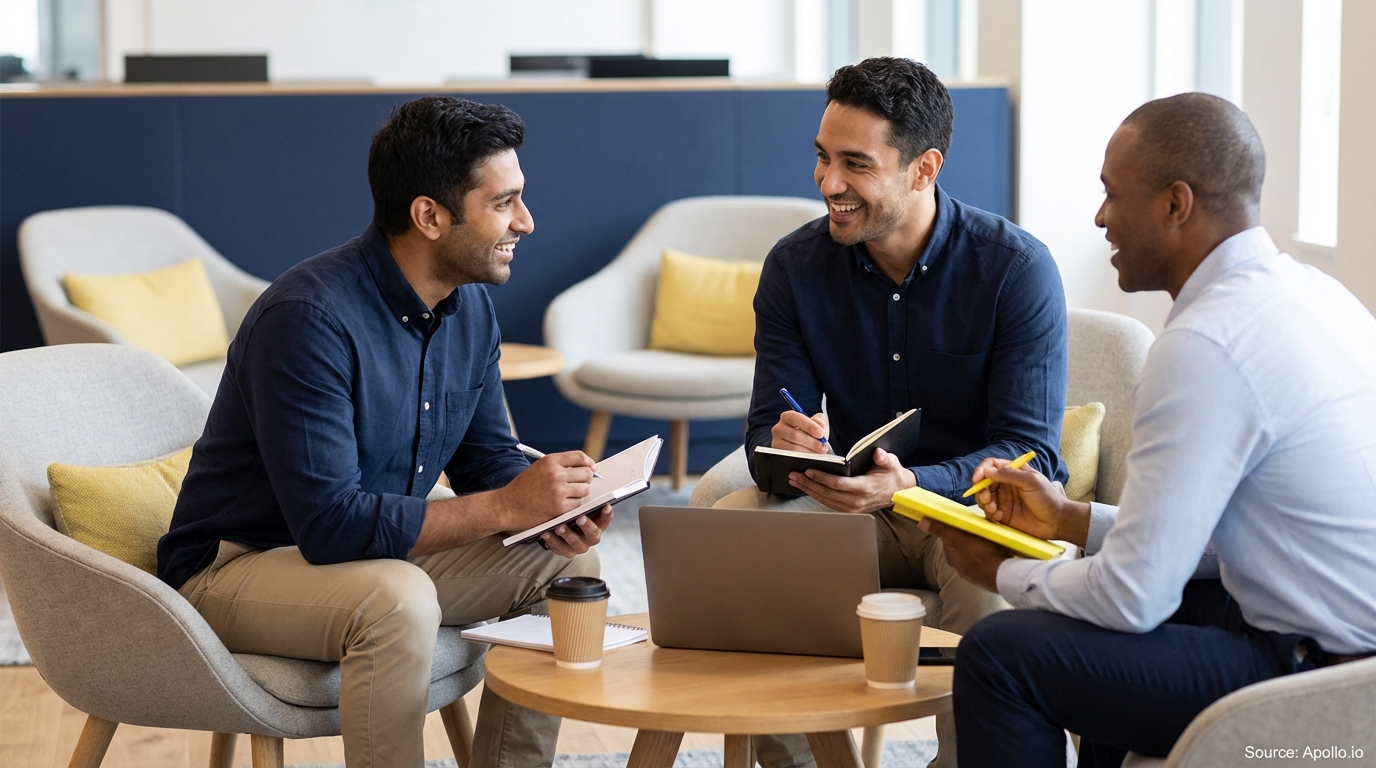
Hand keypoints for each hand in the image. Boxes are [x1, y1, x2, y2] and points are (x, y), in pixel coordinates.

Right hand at [497, 451, 594, 531]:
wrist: (506, 506)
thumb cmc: (523, 488)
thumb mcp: (539, 468)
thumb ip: (559, 466)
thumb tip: (586, 467)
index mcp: (550, 461)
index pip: (580, 457)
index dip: (589, 463)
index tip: (591, 468)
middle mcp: (556, 473)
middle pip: (586, 473)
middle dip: (585, 479)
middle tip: (579, 485)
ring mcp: (558, 490)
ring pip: (585, 489)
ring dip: (580, 493)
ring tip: (569, 495)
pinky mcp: (559, 506)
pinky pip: (578, 503)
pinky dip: (573, 505)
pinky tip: (563, 504)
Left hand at [540, 505, 612, 556]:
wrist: (560, 531)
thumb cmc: (572, 513)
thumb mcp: (581, 507)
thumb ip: (585, 499)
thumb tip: (590, 476)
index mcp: (598, 525)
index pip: (605, 520)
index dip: (607, 514)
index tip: (606, 505)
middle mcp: (591, 537)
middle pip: (593, 534)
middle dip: (587, 526)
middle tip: (580, 517)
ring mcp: (579, 546)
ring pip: (575, 543)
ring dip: (568, 534)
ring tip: (559, 527)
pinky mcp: (566, 551)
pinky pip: (559, 548)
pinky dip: (552, 541)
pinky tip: (546, 533)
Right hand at [771, 410, 829, 453]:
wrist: (805, 445)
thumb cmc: (810, 432)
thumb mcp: (817, 423)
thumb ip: (820, 421)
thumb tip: (820, 425)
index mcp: (787, 417)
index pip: (796, 418)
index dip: (809, 426)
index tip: (821, 433)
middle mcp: (778, 428)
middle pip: (795, 435)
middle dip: (812, 442)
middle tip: (823, 447)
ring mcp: (777, 442)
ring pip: (794, 448)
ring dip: (809, 451)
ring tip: (820, 453)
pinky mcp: (778, 455)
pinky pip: (792, 457)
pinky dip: (804, 458)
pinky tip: (812, 457)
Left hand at [787, 447, 914, 513]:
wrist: (899, 492)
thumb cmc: (892, 475)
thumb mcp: (891, 463)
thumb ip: (884, 457)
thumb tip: (877, 453)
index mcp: (865, 488)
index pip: (839, 484)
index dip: (822, 478)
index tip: (809, 470)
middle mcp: (857, 501)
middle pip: (827, 493)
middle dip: (808, 484)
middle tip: (793, 475)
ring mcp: (852, 508)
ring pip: (825, 500)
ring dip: (809, 490)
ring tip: (795, 480)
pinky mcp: (849, 510)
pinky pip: (829, 503)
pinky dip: (816, 496)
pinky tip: (806, 488)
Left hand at [918, 519, 1005, 592]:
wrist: (1002, 575)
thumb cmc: (980, 554)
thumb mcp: (958, 538)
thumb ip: (941, 530)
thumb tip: (921, 523)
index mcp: (951, 557)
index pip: (948, 539)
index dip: (954, 529)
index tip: (962, 522)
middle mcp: (959, 566)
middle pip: (960, 546)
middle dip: (965, 537)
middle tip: (976, 528)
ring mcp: (972, 572)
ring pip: (971, 554)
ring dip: (975, 546)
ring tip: (986, 538)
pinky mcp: (984, 575)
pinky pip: (982, 561)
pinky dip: (984, 555)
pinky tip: (992, 551)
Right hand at [971, 457, 1089, 545]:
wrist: (1057, 522)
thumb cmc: (1048, 498)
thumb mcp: (1031, 481)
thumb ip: (1009, 474)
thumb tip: (988, 471)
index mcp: (1013, 472)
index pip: (991, 466)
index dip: (981, 470)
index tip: (977, 479)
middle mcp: (1006, 485)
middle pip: (983, 483)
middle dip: (981, 490)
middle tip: (986, 498)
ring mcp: (1004, 500)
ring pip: (983, 498)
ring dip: (984, 503)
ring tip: (993, 509)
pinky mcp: (1003, 515)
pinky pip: (989, 513)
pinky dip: (990, 514)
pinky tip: (999, 517)